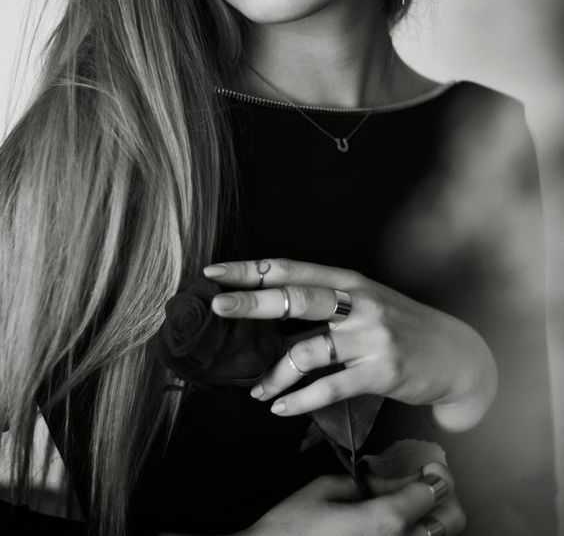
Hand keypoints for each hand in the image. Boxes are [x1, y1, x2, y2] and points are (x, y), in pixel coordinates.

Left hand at [204, 258, 496, 429]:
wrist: (457, 354)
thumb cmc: (402, 327)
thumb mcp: (367, 301)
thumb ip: (327, 300)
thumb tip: (270, 307)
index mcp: (350, 280)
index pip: (291, 269)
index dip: (252, 269)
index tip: (215, 271)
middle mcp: (359, 302)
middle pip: (296, 297)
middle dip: (253, 302)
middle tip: (217, 306)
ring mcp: (372, 336)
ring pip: (308, 350)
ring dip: (275, 375)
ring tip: (257, 391)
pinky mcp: (382, 371)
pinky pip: (330, 387)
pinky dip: (300, 400)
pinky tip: (281, 408)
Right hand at [245, 462, 465, 535]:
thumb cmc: (292, 526)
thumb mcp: (325, 490)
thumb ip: (364, 483)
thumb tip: (384, 482)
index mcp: (385, 521)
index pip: (432, 491)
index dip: (434, 473)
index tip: (426, 465)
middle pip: (451, 521)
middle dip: (443, 498)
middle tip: (423, 486)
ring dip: (430, 520)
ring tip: (404, 507)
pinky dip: (411, 534)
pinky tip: (388, 527)